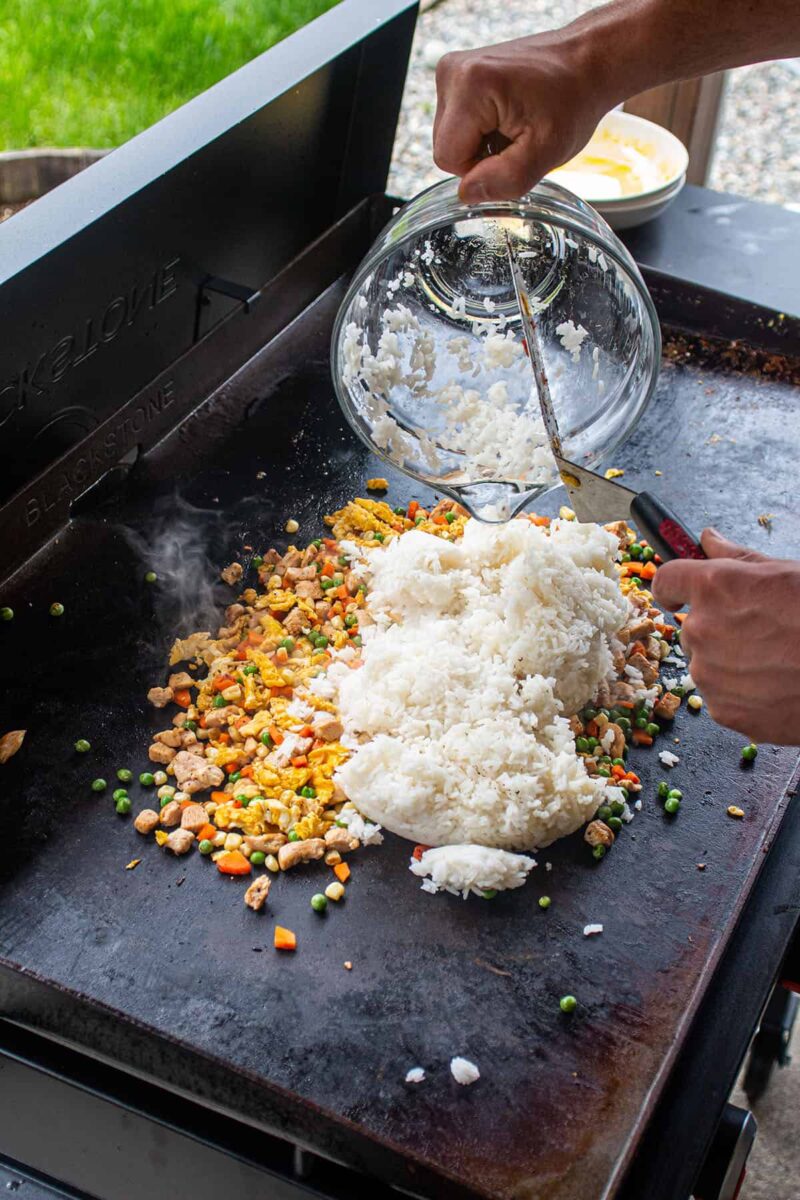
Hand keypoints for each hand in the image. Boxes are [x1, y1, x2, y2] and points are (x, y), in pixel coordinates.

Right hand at [433, 29, 610, 203]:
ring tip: (515, 124)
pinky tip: (507, 116)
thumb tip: (467, 194)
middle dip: (481, 156)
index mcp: (470, 85)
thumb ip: (505, 180)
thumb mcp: (546, 151)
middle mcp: (453, 71)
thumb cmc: (573, 100)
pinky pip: (457, 124)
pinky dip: (482, 129)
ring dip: (482, 144)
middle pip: (446, 148)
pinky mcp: (458, 74)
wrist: (585, 63)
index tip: (514, 152)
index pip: (448, 158)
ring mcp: (453, 69)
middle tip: (518, 138)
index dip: (480, 170)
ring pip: (451, 138)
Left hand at [651, 529, 799, 744]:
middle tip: (760, 632)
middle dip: (717, 628)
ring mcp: (710, 674)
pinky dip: (743, 693)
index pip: (666, 580)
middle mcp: (702, 629)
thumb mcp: (785, 572)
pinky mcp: (724, 710)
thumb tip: (707, 540)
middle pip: (692, 626)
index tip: (677, 594)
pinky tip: (776, 685)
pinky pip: (722, 696)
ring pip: (707, 664)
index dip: (673, 587)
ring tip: (775, 660)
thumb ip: (736, 557)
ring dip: (730, 662)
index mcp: (714, 587)